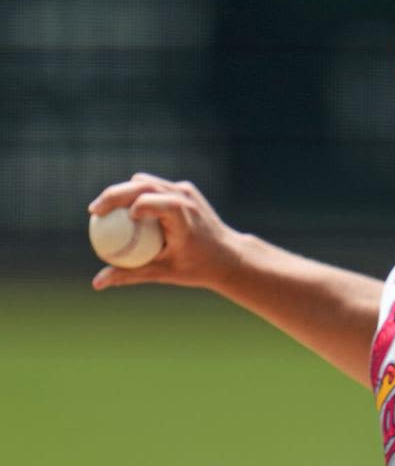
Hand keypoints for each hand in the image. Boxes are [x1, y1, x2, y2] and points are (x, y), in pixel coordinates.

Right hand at [87, 173, 244, 290]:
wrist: (229, 256)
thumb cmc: (197, 267)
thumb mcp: (163, 272)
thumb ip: (130, 275)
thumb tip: (97, 283)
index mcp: (182, 215)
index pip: (149, 201)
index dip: (125, 203)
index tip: (104, 217)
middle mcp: (185, 198)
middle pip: (142, 186)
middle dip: (114, 194)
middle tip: (94, 211)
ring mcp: (187, 191)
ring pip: (147, 182)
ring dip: (124, 191)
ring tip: (105, 209)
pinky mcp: (187, 190)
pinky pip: (157, 187)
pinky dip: (138, 194)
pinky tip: (124, 210)